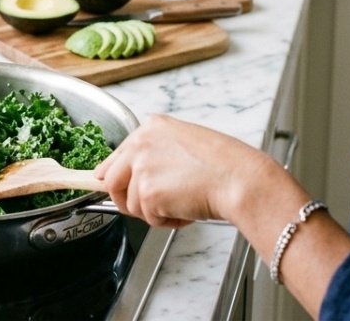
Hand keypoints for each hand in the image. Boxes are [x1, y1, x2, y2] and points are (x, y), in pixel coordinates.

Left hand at [96, 114, 272, 227]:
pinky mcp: (147, 193)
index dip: (120, 179)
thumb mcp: (184, 144)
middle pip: (110, 181)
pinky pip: (148, 219)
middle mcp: (140, 143)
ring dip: (154, 212)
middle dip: (129, 200)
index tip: (121, 189)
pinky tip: (186, 209)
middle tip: (154, 206)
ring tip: (182, 203)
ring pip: (129, 204)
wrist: (240, 179)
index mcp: (150, 127)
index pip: (115, 158)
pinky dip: (167, 221)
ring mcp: (141, 167)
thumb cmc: (225, 164)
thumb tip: (137, 174)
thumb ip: (156, 153)